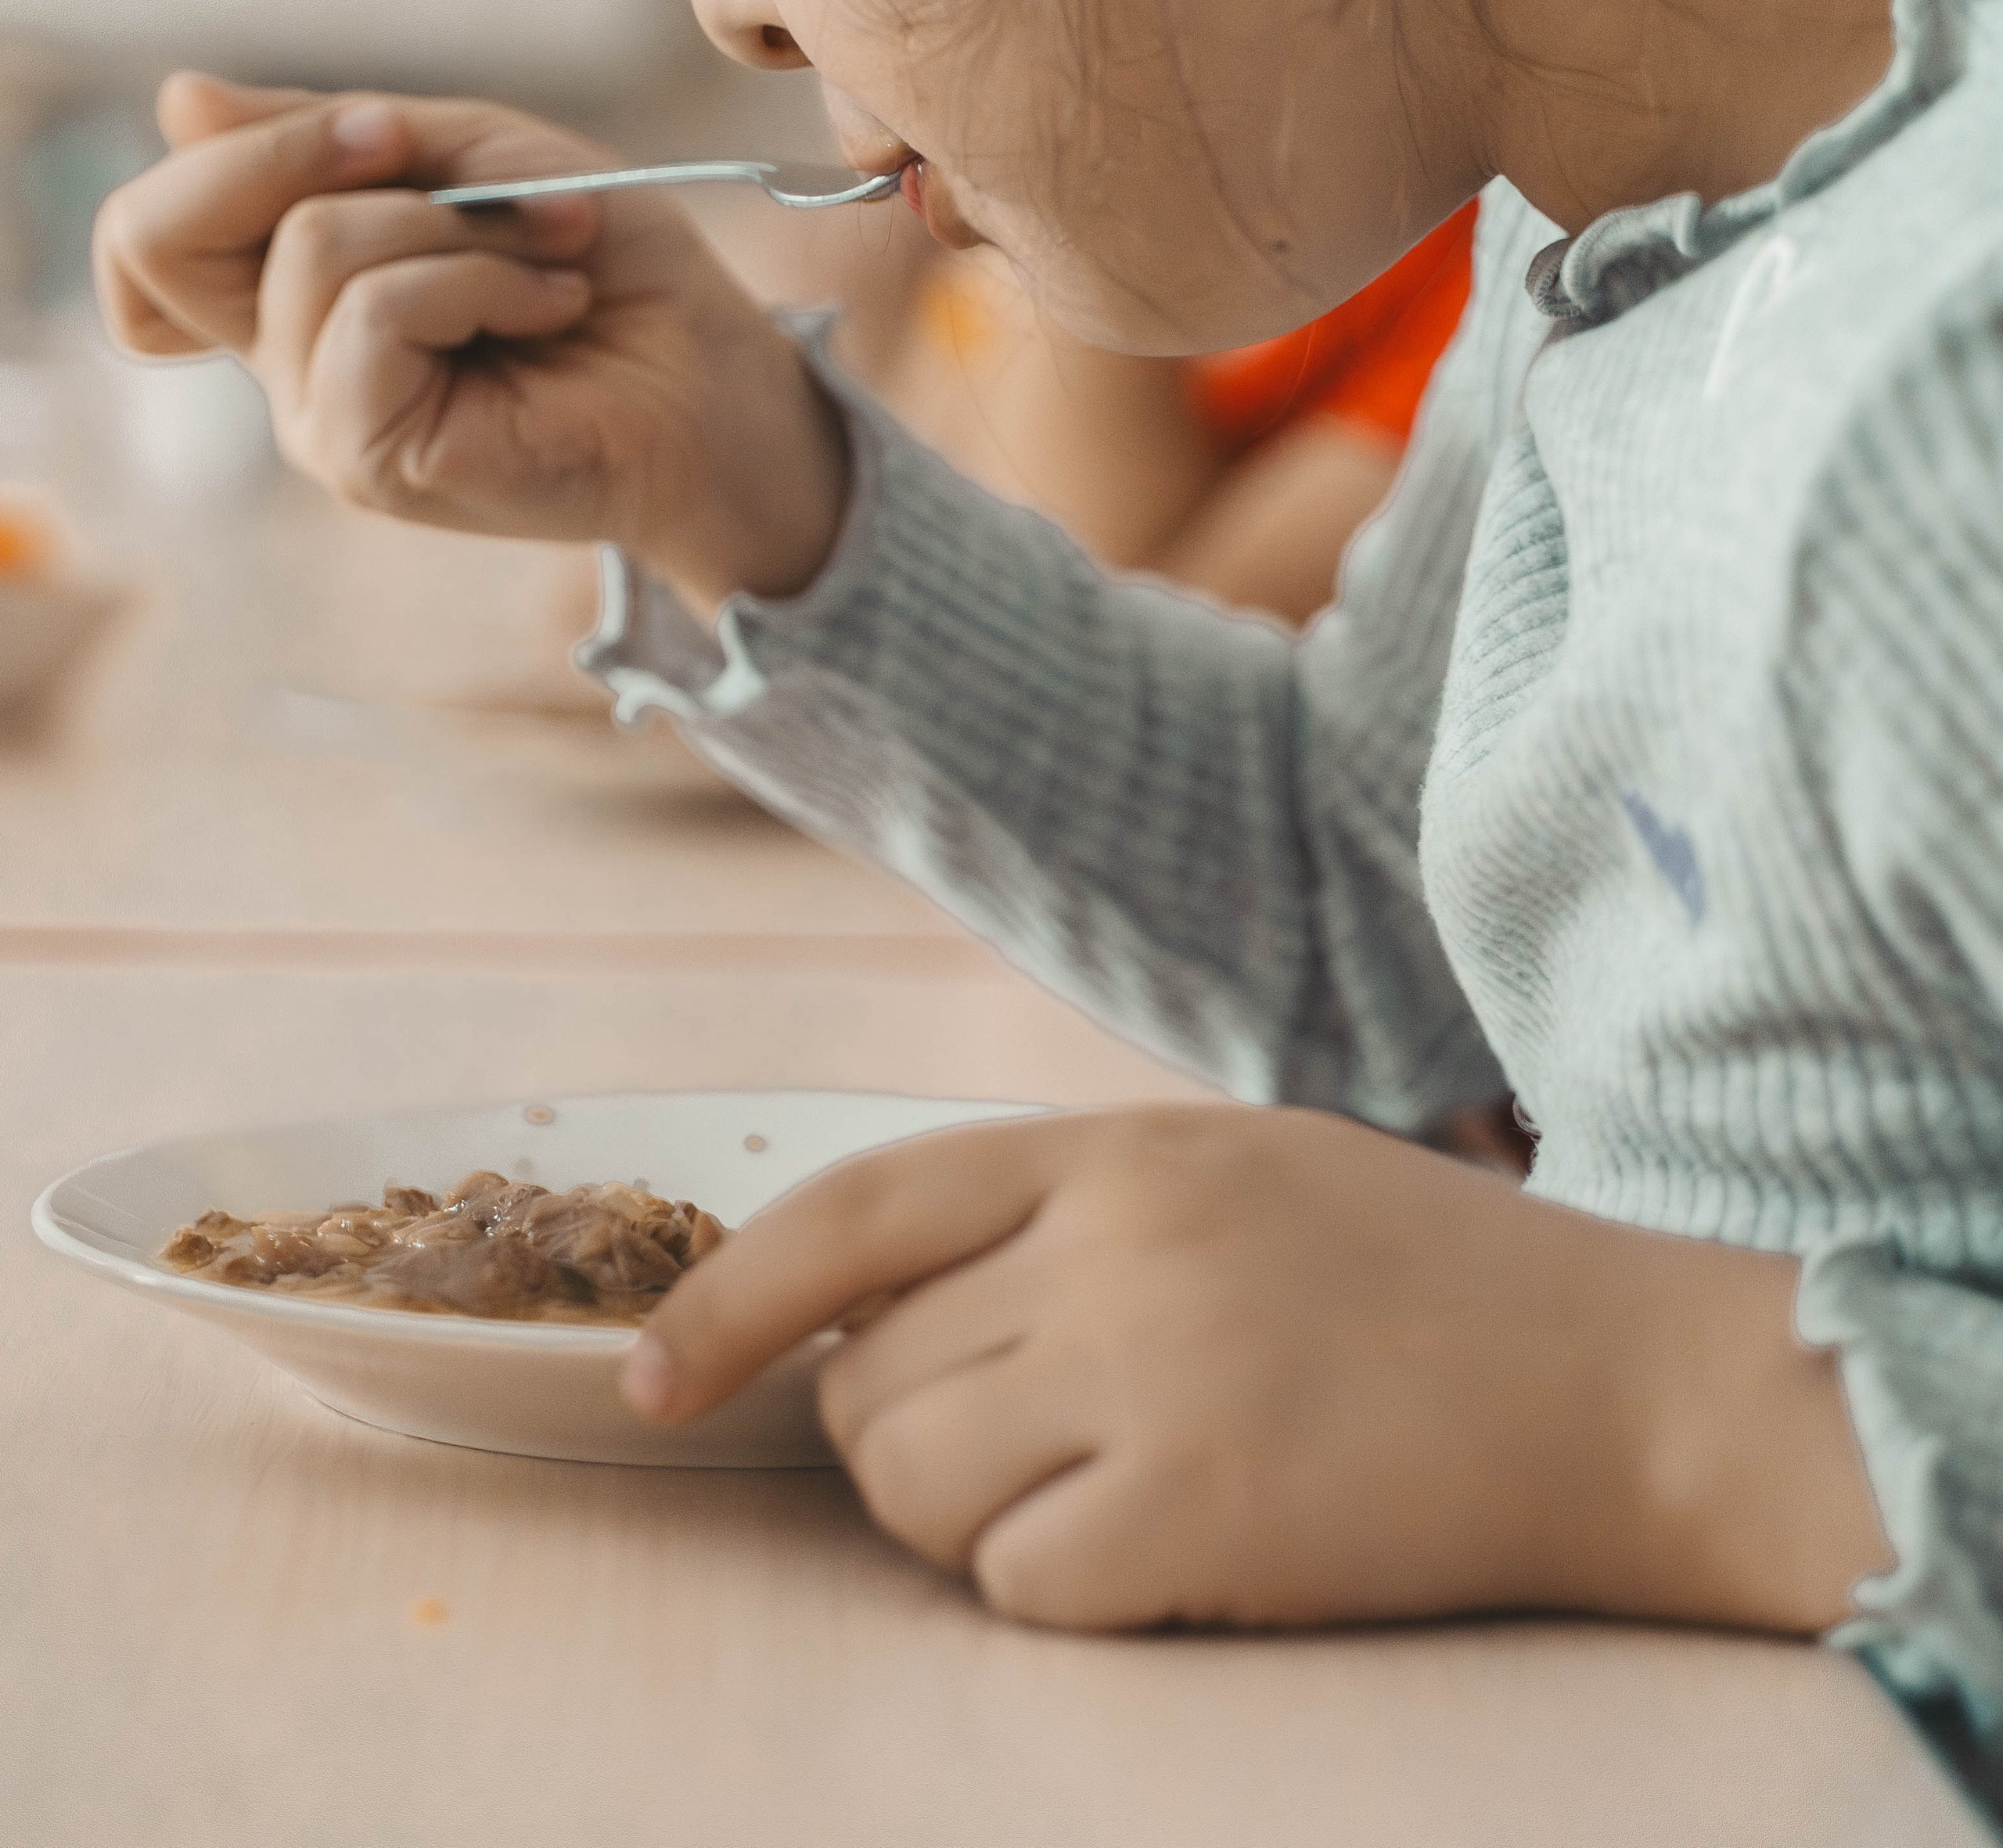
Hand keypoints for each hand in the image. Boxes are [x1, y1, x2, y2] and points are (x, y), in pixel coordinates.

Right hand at [92, 74, 848, 611]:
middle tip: (418, 154)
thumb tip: (177, 97)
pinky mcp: (369, 458)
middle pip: (150, 234)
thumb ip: (330, 133)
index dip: (232, 152)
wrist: (716, 373)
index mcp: (287, 287)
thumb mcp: (472, 157)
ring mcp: (316, 417)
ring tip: (544, 259)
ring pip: (309, 249)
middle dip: (293, 149)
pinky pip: (376, 312)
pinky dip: (480, 279)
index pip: (148, 227)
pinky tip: (549, 306)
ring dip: (458, 223)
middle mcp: (282, 358)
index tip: (377, 133)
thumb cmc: (607, 268)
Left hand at [623, 1106, 1890, 1632]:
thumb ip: (1069, 1215)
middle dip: (905, 1440)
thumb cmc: (1431, 1282)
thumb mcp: (1236, 1172)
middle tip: (1039, 1449)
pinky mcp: (1202, 1511)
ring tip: (1114, 1496)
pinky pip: (1019, 1585)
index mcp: (1117, 1147)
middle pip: (866, 1381)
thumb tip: (877, 1316)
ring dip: (974, 1523)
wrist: (1627, 1382)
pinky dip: (1067, 1591)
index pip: (855, 1208)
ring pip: (914, 1489)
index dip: (726, 1300)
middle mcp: (1115, 1243)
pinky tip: (1181, 1553)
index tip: (647, 1374)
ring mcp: (1155, 1373)